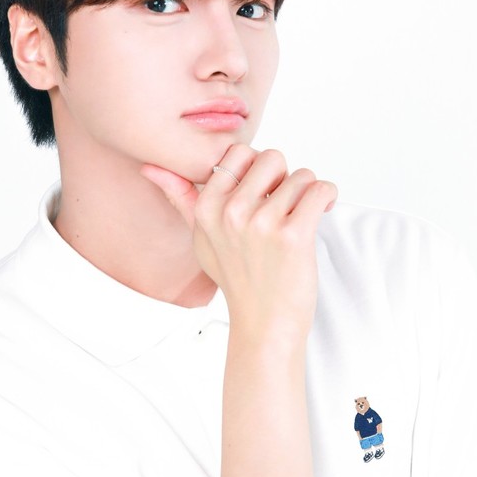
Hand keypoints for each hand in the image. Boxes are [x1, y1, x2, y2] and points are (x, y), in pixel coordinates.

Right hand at [141, 144, 336, 338]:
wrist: (264, 323)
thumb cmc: (237, 279)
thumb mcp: (202, 238)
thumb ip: (182, 198)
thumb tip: (150, 168)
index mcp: (207, 209)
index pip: (239, 152)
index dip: (257, 169)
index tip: (262, 192)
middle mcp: (230, 213)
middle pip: (272, 157)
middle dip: (283, 177)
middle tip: (283, 205)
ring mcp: (262, 224)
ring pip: (301, 175)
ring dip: (307, 193)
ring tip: (298, 217)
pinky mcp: (293, 236)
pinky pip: (320, 189)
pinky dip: (326, 196)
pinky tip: (319, 212)